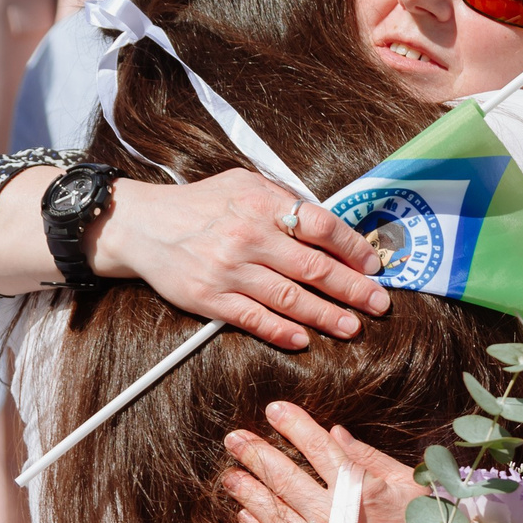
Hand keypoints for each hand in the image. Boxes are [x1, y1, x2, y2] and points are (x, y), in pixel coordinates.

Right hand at [97, 172, 386, 350]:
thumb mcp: (243, 184)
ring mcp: (229, 270)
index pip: (321, 226)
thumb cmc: (200, 205)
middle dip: (353, 289)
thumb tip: (327, 221)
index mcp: (262, 204)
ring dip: (327, 316)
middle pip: (314, 268)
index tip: (372, 265)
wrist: (142, 225)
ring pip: (290, 299)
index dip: (352, 248)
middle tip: (379, 304)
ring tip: (352, 327)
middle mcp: (248, 237)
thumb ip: (283, 200)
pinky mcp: (210, 298)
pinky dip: (282, 331)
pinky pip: (254, 319)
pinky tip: (304, 339)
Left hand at [221, 402, 421, 522]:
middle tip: (232, 438)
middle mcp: (334, 515)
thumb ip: (370, 459)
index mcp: (361, 489)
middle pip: (285, 478)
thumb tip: (335, 433)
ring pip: (274, 513)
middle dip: (256, 454)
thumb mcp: (409, 487)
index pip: (319, 448)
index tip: (274, 409)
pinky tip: (243, 516)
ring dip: (248, 492)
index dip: (294, 426)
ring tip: (228, 475)